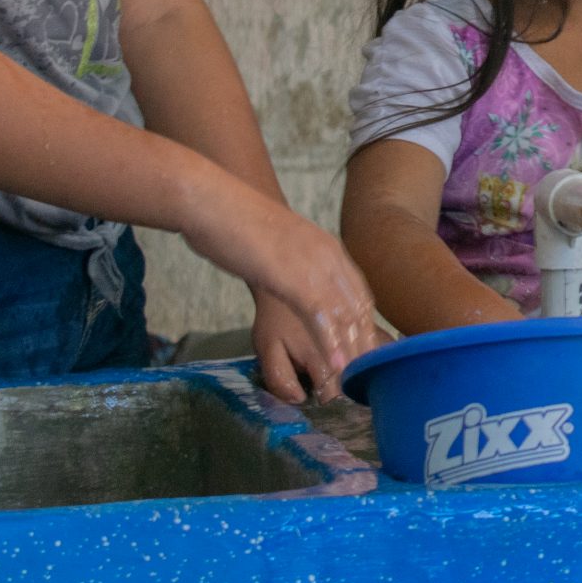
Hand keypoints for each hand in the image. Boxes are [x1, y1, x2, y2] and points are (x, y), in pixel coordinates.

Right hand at [184, 185, 380, 399]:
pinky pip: (322, 317)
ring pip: (346, 316)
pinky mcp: (295, 279)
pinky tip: (336, 366)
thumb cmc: (237, 224)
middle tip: (366, 373)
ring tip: (357, 377)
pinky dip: (332, 344)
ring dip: (352, 350)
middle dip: (364, 343)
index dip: (364, 324)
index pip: (359, 292)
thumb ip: (296, 261)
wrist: (215, 204)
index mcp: (327, 247)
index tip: (365, 350)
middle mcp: (329, 256)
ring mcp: (315, 267)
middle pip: (359, 307)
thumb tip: (293, 280)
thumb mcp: (280, 243)